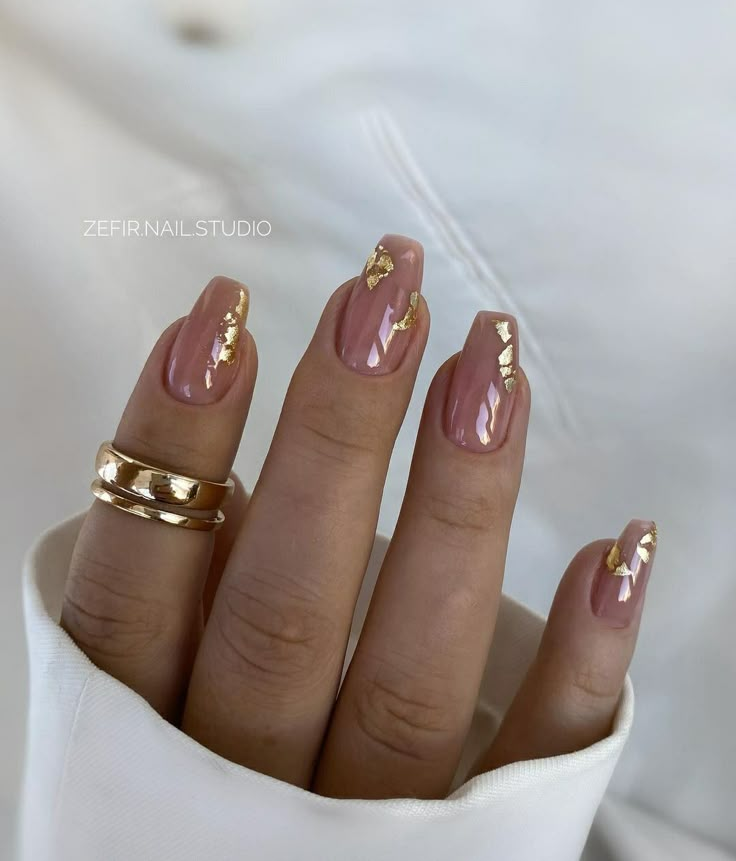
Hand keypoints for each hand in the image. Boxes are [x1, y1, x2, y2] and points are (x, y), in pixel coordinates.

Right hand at [61, 234, 655, 798]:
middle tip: (382, 302)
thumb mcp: (135, 705)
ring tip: (488, 368)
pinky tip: (615, 553)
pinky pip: (530, 764)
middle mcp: (250, 792)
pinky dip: (579, 664)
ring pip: (414, 677)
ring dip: (459, 510)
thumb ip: (174, 599)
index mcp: (142, 743)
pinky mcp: (473, 854)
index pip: (137, 587)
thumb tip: (219, 462)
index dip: (172, 447)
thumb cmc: (184, 786)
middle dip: (334, 441)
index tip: (222, 320)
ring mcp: (367, 833)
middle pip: (287, 612)